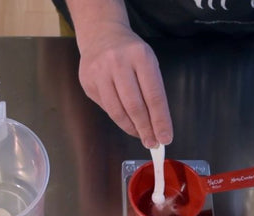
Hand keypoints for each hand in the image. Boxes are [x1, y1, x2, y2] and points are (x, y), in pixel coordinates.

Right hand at [76, 21, 172, 147]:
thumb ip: (153, 91)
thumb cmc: (131, 53)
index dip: (160, 120)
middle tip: (152, 143)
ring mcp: (99, 72)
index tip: (166, 138)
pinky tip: (127, 122)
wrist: (101, 34)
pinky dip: (119, 118)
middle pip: (134, 106)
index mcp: (140, 56)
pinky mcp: (87, 81)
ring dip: (131, 128)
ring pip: (117, 111)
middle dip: (145, 129)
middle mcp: (118, 62)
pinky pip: (106, 108)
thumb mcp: (149, 63)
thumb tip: (158, 126)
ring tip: (141, 135)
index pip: (153, 95)